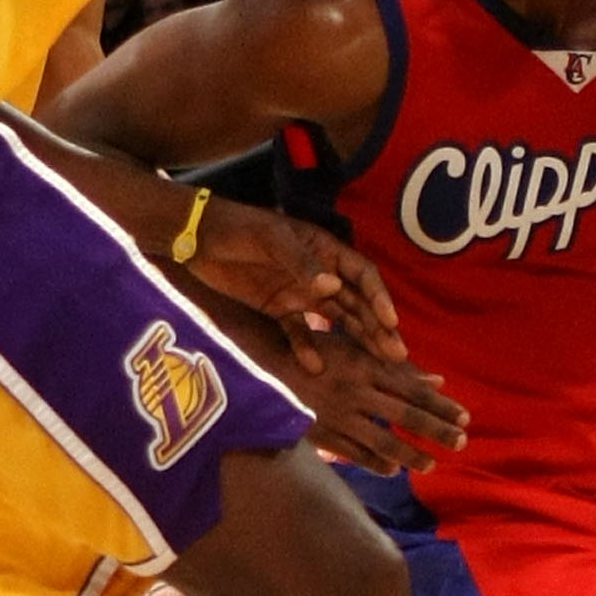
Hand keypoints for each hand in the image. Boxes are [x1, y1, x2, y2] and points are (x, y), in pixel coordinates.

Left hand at [191, 195, 407, 358]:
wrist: (199, 237)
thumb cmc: (239, 228)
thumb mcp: (272, 240)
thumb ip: (302, 263)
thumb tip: (332, 287)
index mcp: (324, 250)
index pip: (362, 276)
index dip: (379, 298)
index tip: (390, 322)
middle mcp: (319, 273)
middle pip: (357, 302)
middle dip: (378, 327)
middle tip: (397, 355)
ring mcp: (299, 292)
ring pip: (337, 319)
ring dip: (357, 340)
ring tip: (377, 363)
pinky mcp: (277, 308)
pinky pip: (298, 331)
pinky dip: (307, 348)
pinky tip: (316, 367)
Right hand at [290, 329, 468, 476]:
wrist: (262, 362)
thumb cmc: (316, 350)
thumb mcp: (357, 349)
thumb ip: (397, 367)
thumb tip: (438, 382)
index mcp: (367, 365)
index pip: (414, 390)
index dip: (441, 405)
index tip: (465, 417)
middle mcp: (357, 391)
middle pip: (406, 415)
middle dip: (437, 430)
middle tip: (462, 442)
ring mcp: (339, 415)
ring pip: (382, 440)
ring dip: (410, 454)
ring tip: (431, 464)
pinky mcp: (321, 433)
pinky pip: (353, 453)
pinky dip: (375, 463)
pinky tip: (392, 470)